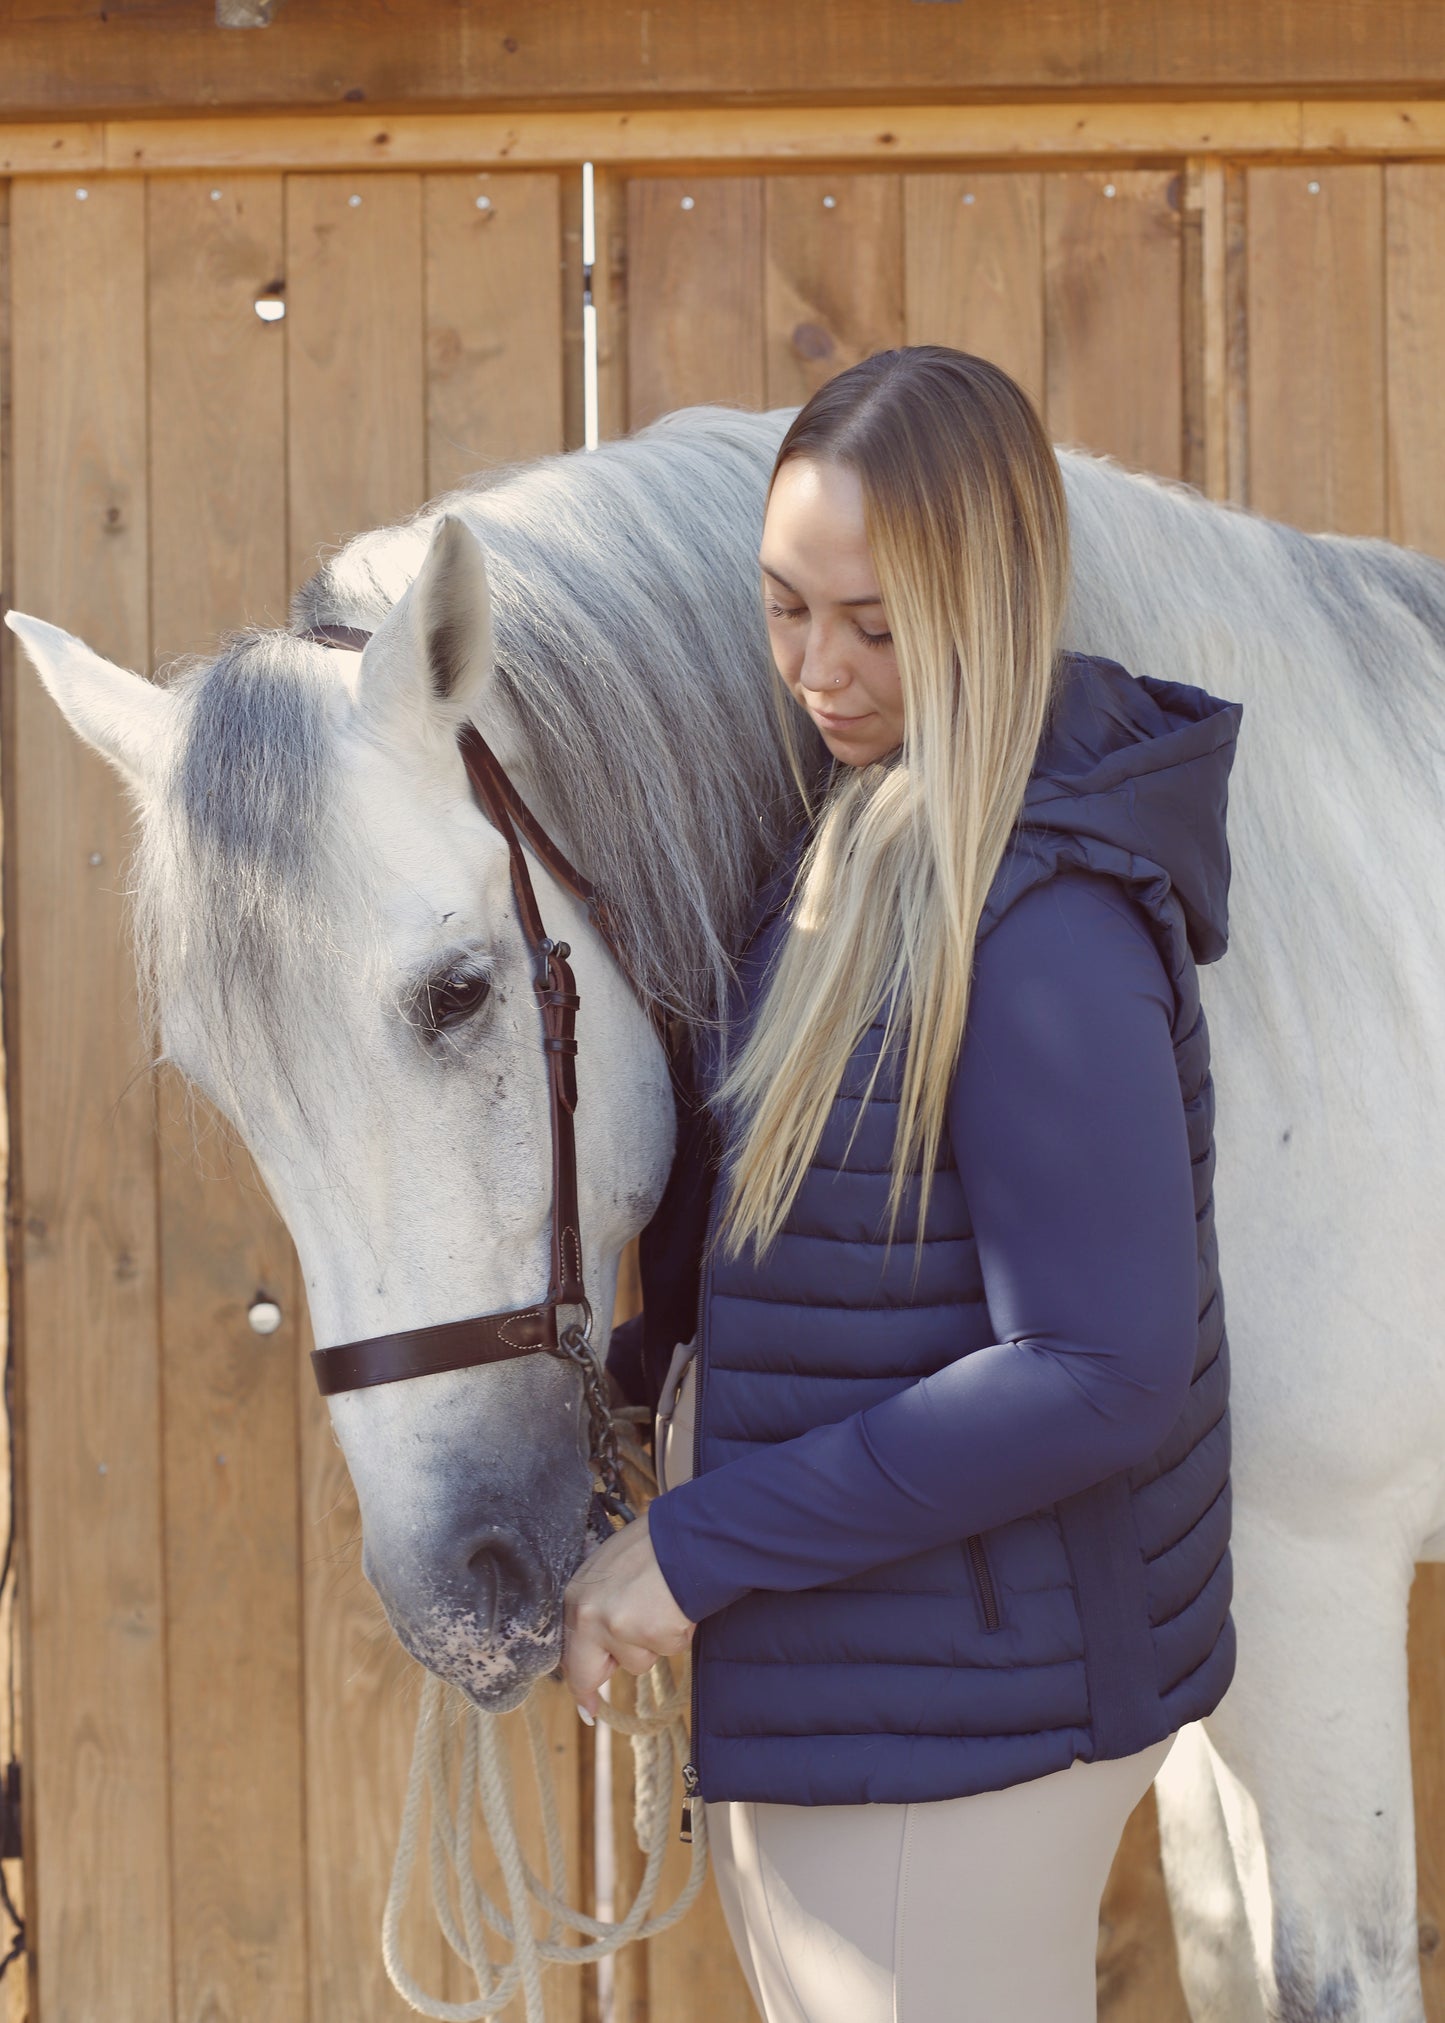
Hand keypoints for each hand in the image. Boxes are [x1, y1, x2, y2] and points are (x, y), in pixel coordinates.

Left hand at [562, 1509, 694, 1719]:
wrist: (687, 1534)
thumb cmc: (654, 1546)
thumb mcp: (611, 1572)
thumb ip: (598, 1607)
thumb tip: (601, 1646)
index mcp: (576, 1596)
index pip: (568, 1650)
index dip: (579, 1679)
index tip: (585, 1708)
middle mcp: (590, 1615)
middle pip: (588, 1672)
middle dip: (602, 1678)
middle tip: (610, 1683)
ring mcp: (619, 1628)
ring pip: (637, 1662)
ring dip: (654, 1642)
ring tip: (662, 1604)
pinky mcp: (651, 1635)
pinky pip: (667, 1649)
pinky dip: (678, 1633)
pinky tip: (677, 1606)